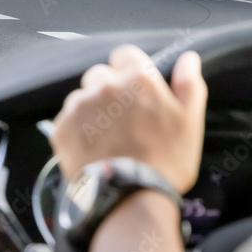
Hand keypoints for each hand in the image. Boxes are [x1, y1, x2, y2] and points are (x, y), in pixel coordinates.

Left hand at [50, 45, 207, 193]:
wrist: (131, 197)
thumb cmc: (167, 159)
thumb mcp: (189, 121)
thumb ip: (189, 83)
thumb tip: (188, 57)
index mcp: (136, 78)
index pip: (125, 54)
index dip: (131, 70)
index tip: (136, 90)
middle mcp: (103, 85)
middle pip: (100, 75)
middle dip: (110, 90)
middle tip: (123, 120)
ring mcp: (79, 106)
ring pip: (82, 97)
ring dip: (91, 110)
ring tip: (107, 138)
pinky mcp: (61, 126)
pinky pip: (67, 119)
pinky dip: (76, 130)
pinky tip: (92, 148)